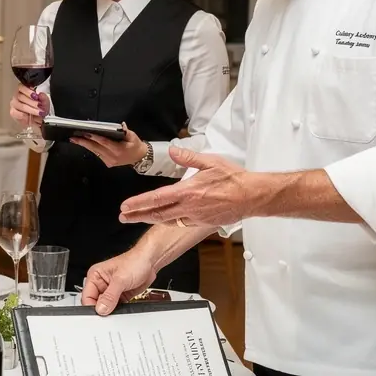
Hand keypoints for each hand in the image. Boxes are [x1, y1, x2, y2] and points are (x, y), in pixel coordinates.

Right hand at [9, 85, 49, 127]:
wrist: (36, 120)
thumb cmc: (39, 109)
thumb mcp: (45, 103)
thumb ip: (44, 98)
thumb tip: (41, 94)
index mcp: (24, 90)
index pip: (21, 87)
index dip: (28, 91)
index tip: (36, 96)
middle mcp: (17, 96)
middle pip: (21, 96)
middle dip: (32, 102)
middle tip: (40, 106)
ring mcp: (14, 104)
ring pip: (20, 105)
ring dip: (31, 109)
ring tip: (38, 112)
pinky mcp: (13, 112)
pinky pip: (17, 113)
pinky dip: (24, 115)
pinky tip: (29, 117)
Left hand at [71, 124, 145, 168]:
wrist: (139, 157)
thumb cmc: (135, 145)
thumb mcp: (133, 136)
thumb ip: (126, 131)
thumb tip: (121, 125)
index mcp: (118, 150)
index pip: (104, 142)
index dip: (95, 137)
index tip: (86, 133)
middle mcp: (112, 157)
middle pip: (95, 148)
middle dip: (84, 142)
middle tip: (73, 138)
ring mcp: (109, 161)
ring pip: (95, 152)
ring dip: (85, 145)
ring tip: (76, 139)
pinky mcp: (107, 163)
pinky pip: (97, 155)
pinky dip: (92, 148)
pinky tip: (85, 143)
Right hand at [80, 250, 156, 315]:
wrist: (150, 261)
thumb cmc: (135, 262)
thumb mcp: (120, 280)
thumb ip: (110, 296)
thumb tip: (101, 309)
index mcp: (95, 275)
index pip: (87, 296)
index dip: (92, 306)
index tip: (100, 314)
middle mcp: (101, 283)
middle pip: (95, 303)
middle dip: (103, 309)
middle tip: (110, 312)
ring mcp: (110, 290)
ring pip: (106, 307)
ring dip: (112, 310)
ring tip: (120, 306)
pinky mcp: (120, 296)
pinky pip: (116, 307)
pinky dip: (119, 310)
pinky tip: (124, 307)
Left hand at [118, 146, 255, 228]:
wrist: (252, 196)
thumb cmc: (234, 179)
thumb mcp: (210, 162)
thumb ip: (188, 158)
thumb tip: (172, 151)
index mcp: (188, 192)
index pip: (157, 199)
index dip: (139, 203)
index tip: (125, 206)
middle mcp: (189, 207)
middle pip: (157, 214)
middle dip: (137, 216)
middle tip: (123, 217)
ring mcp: (195, 217)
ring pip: (168, 221)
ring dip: (151, 219)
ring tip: (137, 218)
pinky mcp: (202, 223)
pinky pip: (181, 223)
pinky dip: (169, 221)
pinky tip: (163, 219)